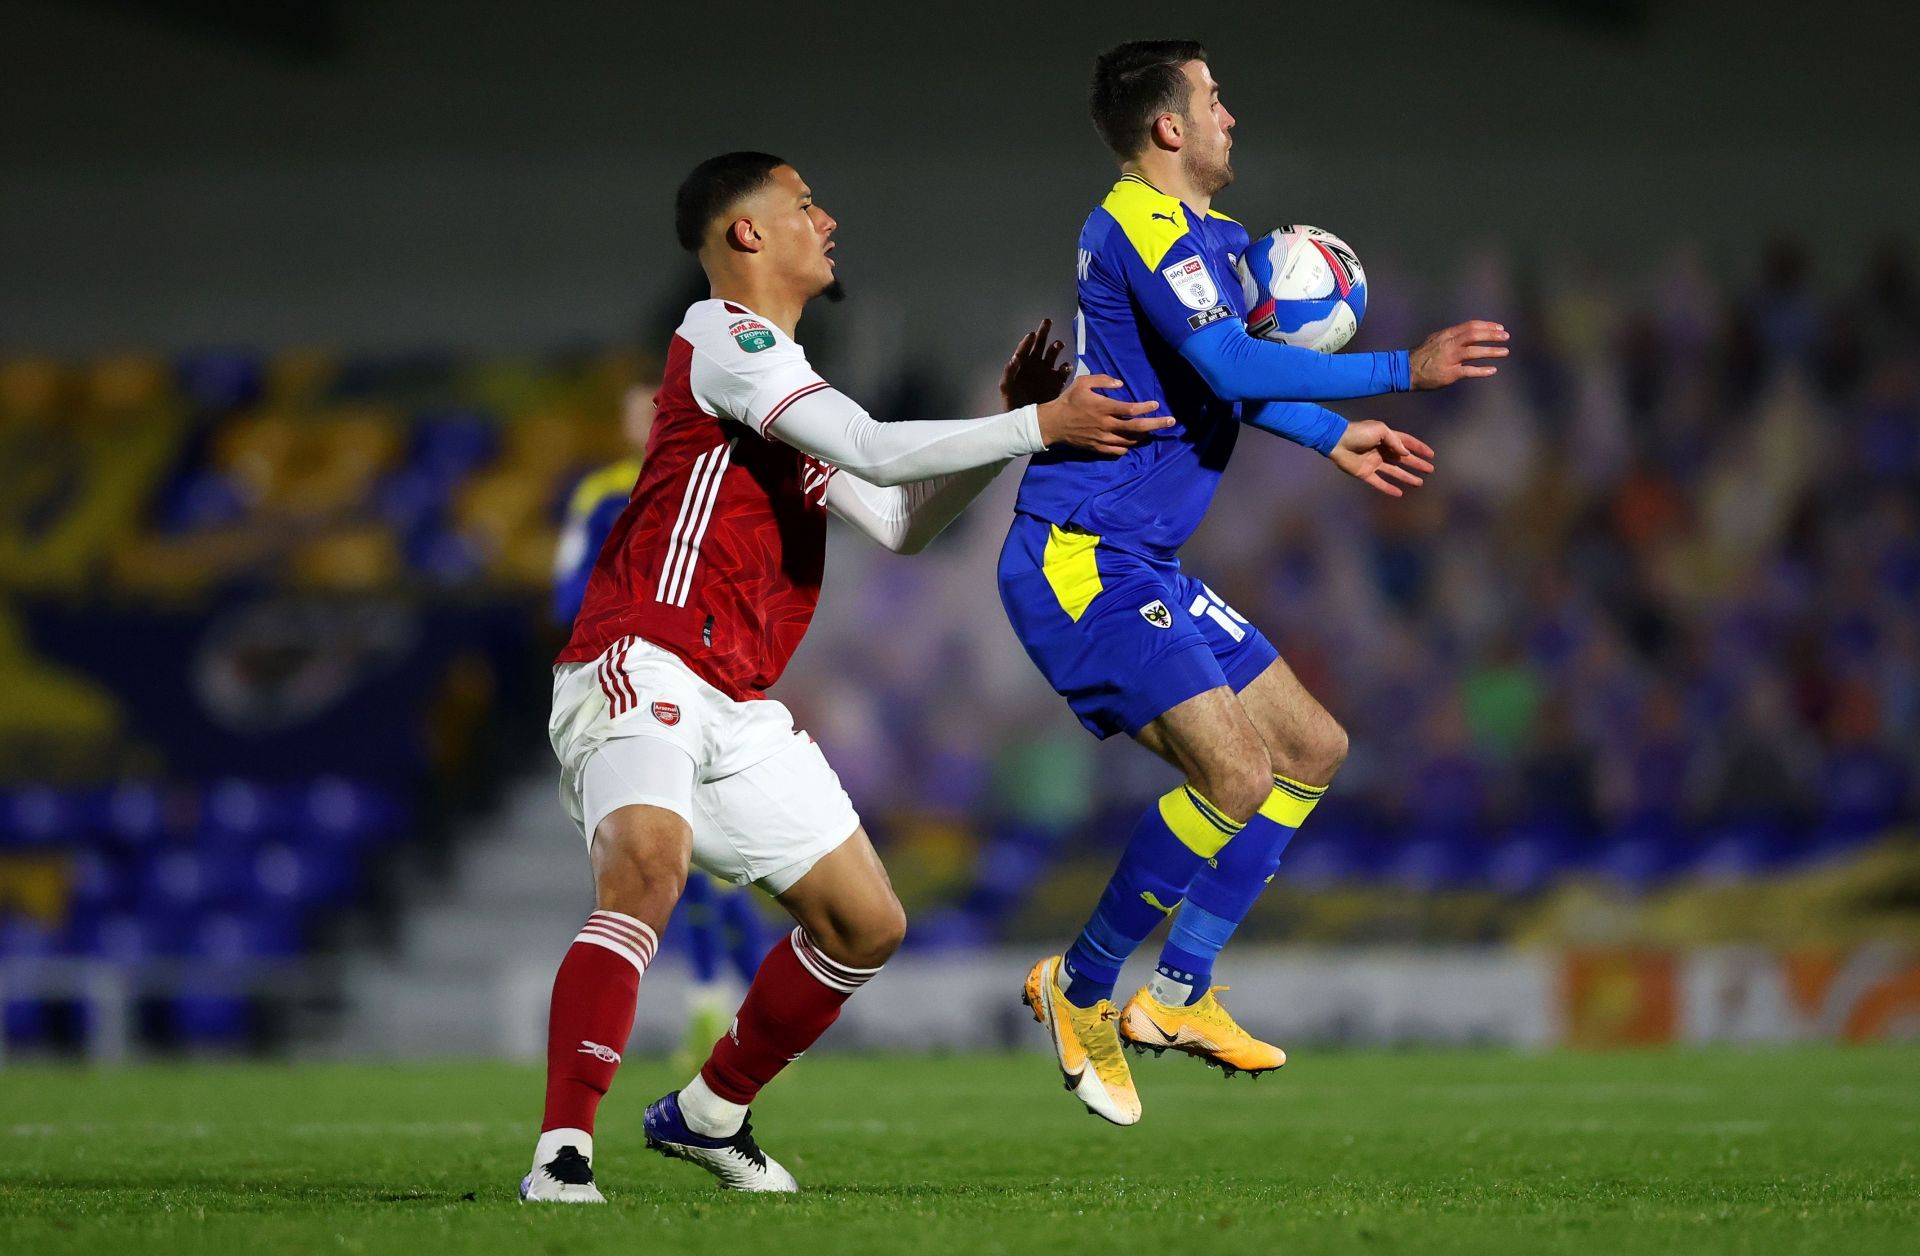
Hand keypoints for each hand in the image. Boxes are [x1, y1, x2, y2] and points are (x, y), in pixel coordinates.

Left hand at [1000, 318, 1073, 408]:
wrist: (1027, 422)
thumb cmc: (1013, 404)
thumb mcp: (1006, 389)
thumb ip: (1008, 373)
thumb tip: (1014, 358)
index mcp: (1021, 365)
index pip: (1024, 349)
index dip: (1027, 341)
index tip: (1031, 334)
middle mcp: (1035, 365)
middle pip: (1040, 345)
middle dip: (1043, 333)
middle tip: (1047, 321)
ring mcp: (1047, 373)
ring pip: (1053, 354)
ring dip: (1056, 347)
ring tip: (1058, 345)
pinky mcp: (1058, 383)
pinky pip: (1064, 371)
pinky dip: (1065, 367)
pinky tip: (1065, 367)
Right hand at [1035, 374, 1171, 454]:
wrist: (1052, 424)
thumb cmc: (1068, 400)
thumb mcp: (1083, 383)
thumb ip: (1103, 380)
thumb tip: (1121, 384)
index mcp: (1103, 407)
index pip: (1130, 409)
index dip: (1146, 408)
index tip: (1156, 405)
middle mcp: (1106, 425)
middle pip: (1137, 427)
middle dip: (1156, 424)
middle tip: (1171, 422)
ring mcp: (1103, 439)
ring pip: (1130, 441)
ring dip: (1143, 435)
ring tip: (1150, 430)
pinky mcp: (1098, 448)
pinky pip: (1118, 451)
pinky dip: (1128, 447)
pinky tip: (1132, 441)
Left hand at [1329, 420, 1434, 497]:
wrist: (1337, 441)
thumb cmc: (1358, 432)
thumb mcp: (1380, 430)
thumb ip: (1394, 441)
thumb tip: (1406, 453)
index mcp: (1386, 438)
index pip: (1407, 443)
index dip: (1419, 448)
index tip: (1431, 455)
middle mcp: (1381, 450)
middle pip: (1403, 459)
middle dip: (1417, 464)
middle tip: (1430, 470)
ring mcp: (1374, 463)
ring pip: (1394, 471)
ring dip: (1407, 477)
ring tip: (1419, 483)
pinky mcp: (1365, 473)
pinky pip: (1379, 483)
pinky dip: (1389, 488)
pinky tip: (1399, 493)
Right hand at [1409, 320, 1508, 388]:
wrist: (1405, 370)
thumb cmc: (1421, 356)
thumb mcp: (1435, 340)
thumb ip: (1451, 337)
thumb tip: (1468, 333)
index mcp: (1446, 335)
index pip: (1471, 326)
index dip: (1487, 326)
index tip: (1499, 327)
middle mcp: (1449, 344)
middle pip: (1474, 335)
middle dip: (1492, 335)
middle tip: (1505, 337)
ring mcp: (1449, 359)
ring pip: (1474, 351)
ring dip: (1491, 351)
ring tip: (1505, 352)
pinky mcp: (1449, 374)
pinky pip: (1468, 371)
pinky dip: (1482, 371)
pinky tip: (1492, 370)